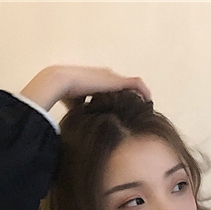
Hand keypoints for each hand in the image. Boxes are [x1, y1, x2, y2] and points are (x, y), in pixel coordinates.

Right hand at [20, 65, 150, 112]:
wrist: (61, 82)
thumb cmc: (62, 95)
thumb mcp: (75, 107)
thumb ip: (81, 114)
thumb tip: (81, 131)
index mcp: (94, 83)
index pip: (110, 91)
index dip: (118, 100)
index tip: (125, 112)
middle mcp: (104, 78)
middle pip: (122, 87)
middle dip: (130, 98)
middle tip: (139, 111)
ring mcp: (111, 77)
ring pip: (130, 85)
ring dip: (138, 95)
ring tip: (146, 107)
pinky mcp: (116, 80)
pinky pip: (136, 84)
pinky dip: (143, 91)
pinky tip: (149, 102)